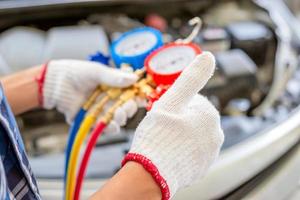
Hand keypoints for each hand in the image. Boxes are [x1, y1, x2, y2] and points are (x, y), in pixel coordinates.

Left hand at [41, 60, 137, 122]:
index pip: (131, 93)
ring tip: (118, 115)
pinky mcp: (93, 121)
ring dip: (121, 119)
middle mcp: (111, 99)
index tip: (141, 98)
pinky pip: (105, 128)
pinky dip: (110, 128)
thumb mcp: (96, 72)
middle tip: (125, 107)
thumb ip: (114, 77)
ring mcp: (102, 111)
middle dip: (129, 109)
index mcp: (115, 86)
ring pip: (118, 120)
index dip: (138, 96)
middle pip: (127, 108)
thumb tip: (134, 78)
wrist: (56, 83)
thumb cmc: (76, 73)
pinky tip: (111, 125)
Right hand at [122, 52, 223, 198]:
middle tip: (162, 127)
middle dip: (178, 119)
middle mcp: (215, 134)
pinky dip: (181, 149)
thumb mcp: (172, 101)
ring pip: (191, 134)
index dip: (175, 104)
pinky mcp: (202, 167)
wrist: (151, 174)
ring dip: (179, 133)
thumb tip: (208, 57)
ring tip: (164, 140)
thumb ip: (191, 78)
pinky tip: (169, 151)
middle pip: (193, 117)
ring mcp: (210, 153)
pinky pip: (191, 150)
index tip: (163, 112)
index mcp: (210, 116)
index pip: (192, 100)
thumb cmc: (158, 137)